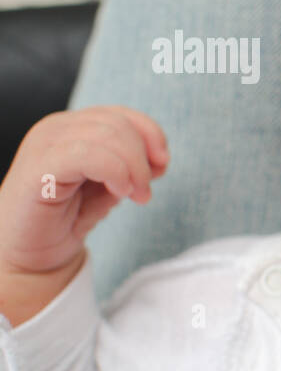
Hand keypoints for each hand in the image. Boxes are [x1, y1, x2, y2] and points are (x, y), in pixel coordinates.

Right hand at [0, 105, 168, 275]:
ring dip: (133, 168)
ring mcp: (45, 145)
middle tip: (144, 192)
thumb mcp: (109, 185)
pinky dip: (114, 171)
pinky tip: (118, 191)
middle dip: (143, 158)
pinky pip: (85, 154)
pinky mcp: (38, 168)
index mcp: (74, 128)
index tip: (162, 165)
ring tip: (133, 195)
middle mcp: (57, 129)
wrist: (29, 255)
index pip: (122, 114)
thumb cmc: (66, 219)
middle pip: (118, 123)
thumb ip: (131, 166)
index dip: (151, 135)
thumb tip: (159, 158)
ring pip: (106, 134)